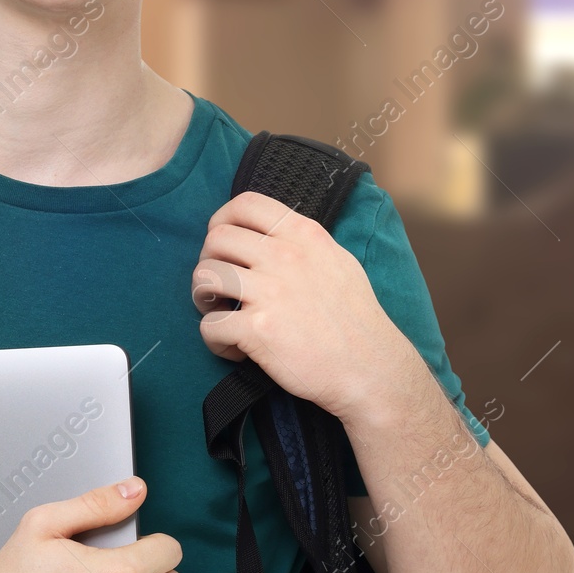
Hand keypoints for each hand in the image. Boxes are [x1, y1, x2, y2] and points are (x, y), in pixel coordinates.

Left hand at [191, 190, 417, 421]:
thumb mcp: (339, 262)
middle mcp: (284, 257)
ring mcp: (270, 292)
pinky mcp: (258, 329)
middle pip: (216, 238)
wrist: (371, 369)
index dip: (221, 220)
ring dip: (202, 297)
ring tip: (219, 313)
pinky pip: (210, 326)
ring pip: (204, 277)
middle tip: (219, 285)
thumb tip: (269, 235)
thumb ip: (303, 243)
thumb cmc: (356, 319)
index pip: (246, 204)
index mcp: (303, 235)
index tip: (221, 242)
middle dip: (207, 261)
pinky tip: (234, 348)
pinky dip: (215, 340)